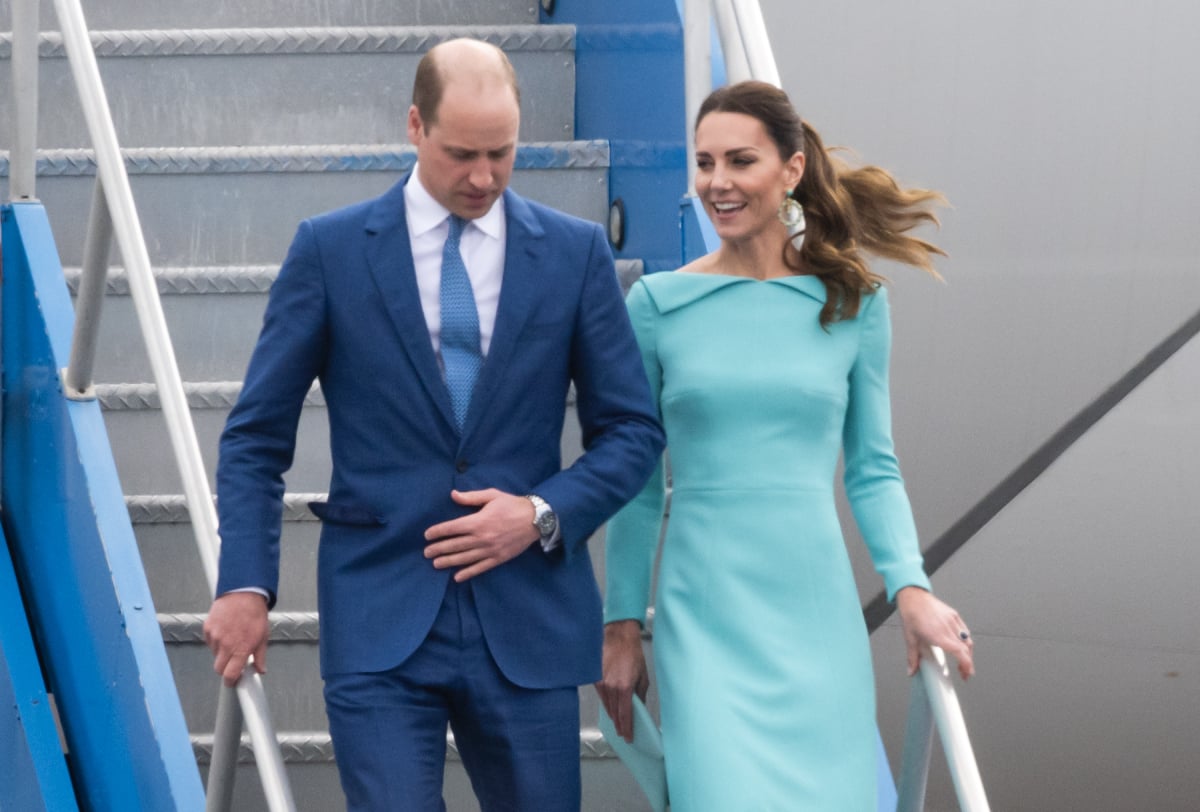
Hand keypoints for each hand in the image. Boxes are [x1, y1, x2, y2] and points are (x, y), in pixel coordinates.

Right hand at [203, 591, 269, 686]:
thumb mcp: (263, 636)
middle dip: (225, 669)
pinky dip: (216, 641)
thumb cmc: (254, 613)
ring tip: (232, 639)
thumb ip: (260, 656)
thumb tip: (260, 670)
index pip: (230, 675)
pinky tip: (225, 632)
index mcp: (241, 649)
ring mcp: (215, 637)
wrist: (243, 593)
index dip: (230, 681)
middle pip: (219, 669)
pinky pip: (210, 642)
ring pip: (214, 654)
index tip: (232, 682)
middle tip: (233, 662)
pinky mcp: (207, 629)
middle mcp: (226, 645)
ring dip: (221, 653)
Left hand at [423, 489, 539, 581]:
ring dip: (448, 561)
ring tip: (436, 564)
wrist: (535, 519)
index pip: (452, 528)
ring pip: (464, 558)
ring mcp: (490, 550)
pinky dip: (468, 573)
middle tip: (426, 553)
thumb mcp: (492, 495)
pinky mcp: (498, 558)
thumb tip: (452, 495)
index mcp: (478, 521)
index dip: (437, 532)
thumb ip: (471, 497)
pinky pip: (480, 568)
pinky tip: (457, 577)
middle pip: (455, 545)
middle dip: (438, 549)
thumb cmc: (512, 505)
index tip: (427, 535)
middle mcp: (482, 537)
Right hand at [594, 620, 649, 742]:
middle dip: (620, 725)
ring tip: (618, 724)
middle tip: (623, 733)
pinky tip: (611, 708)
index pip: (625, 715)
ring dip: (613, 716)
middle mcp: (611, 687)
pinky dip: (606, 704)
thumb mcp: (643, 676)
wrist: (619, 637)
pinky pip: (601, 697)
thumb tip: (639, 708)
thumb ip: (640, 694)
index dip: (627, 728)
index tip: (628, 737)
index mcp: (625, 687)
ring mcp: (601, 683)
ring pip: (607, 707)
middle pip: (614, 713)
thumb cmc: (632, 653)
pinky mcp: (595, 679)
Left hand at [895, 586, 974, 680]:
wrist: (913, 596)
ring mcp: (953, 620)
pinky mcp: (954, 615)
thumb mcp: (910, 638)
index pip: (959, 653)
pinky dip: (965, 639)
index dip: (966, 665)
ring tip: (962, 660)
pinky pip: (965, 630)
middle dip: (968, 663)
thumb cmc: (911, 614)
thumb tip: (912, 671)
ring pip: (967, 639)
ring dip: (967, 652)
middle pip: (966, 649)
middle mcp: (948, 628)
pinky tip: (960, 644)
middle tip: (964, 672)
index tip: (966, 673)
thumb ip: (912, 657)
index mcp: (938, 635)